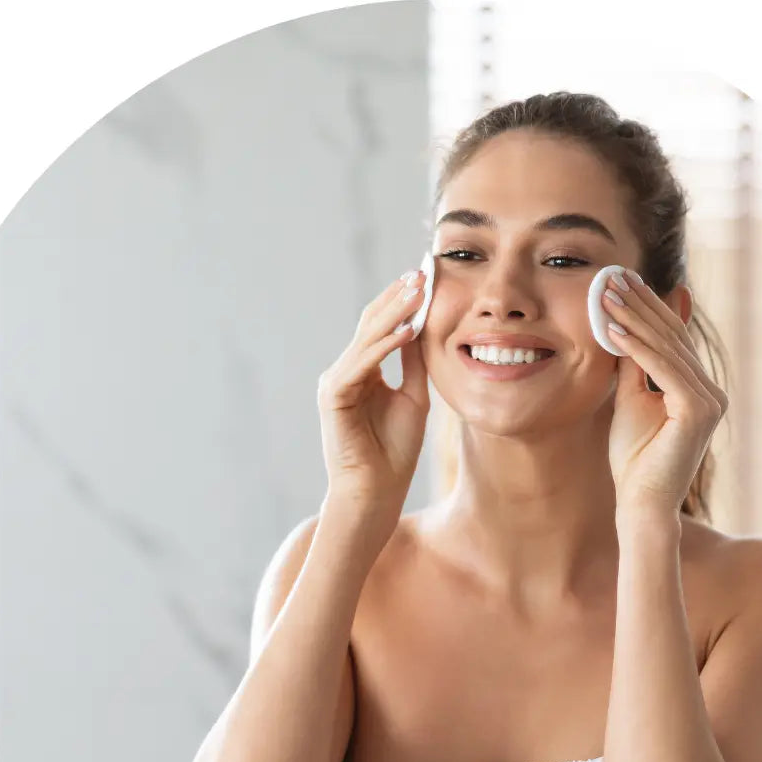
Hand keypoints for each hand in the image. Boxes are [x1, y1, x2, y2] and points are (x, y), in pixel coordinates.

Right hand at [317, 270, 430, 522]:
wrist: (376, 491)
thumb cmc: (394, 452)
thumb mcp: (413, 398)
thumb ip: (413, 364)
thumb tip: (422, 327)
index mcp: (362, 371)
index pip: (382, 327)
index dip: (404, 303)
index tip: (428, 279)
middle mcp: (345, 371)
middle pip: (371, 324)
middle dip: (398, 296)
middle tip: (422, 270)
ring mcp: (337, 382)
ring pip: (367, 337)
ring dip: (394, 312)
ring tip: (418, 289)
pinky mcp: (334, 396)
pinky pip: (362, 363)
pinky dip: (385, 345)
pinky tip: (407, 330)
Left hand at [600, 268, 727, 513]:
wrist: (640, 503)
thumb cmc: (633, 459)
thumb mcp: (630, 400)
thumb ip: (633, 366)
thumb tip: (624, 327)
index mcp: (698, 388)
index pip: (671, 338)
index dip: (646, 307)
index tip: (620, 280)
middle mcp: (711, 391)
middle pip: (671, 337)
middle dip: (640, 304)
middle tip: (614, 275)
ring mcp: (710, 401)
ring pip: (666, 349)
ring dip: (633, 319)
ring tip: (606, 295)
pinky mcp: (698, 411)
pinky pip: (663, 370)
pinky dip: (637, 349)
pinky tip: (613, 329)